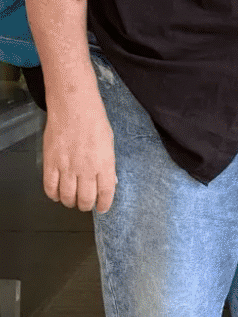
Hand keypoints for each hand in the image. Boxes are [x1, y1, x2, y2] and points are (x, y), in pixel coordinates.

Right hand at [42, 92, 116, 212]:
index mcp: (104, 164)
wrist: (73, 108)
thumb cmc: (95, 122)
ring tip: (72, 201)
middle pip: (85, 199)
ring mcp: (66, 167)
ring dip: (70, 202)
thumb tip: (109, 181)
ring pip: (67, 196)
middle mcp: (86, 169)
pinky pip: (50, 187)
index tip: (103, 208)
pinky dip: (53, 195)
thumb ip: (108, 164)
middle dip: (86, 206)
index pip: (106, 192)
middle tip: (86, 205)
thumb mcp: (109, 143)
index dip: (104, 204)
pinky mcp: (50, 163)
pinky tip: (57, 195)